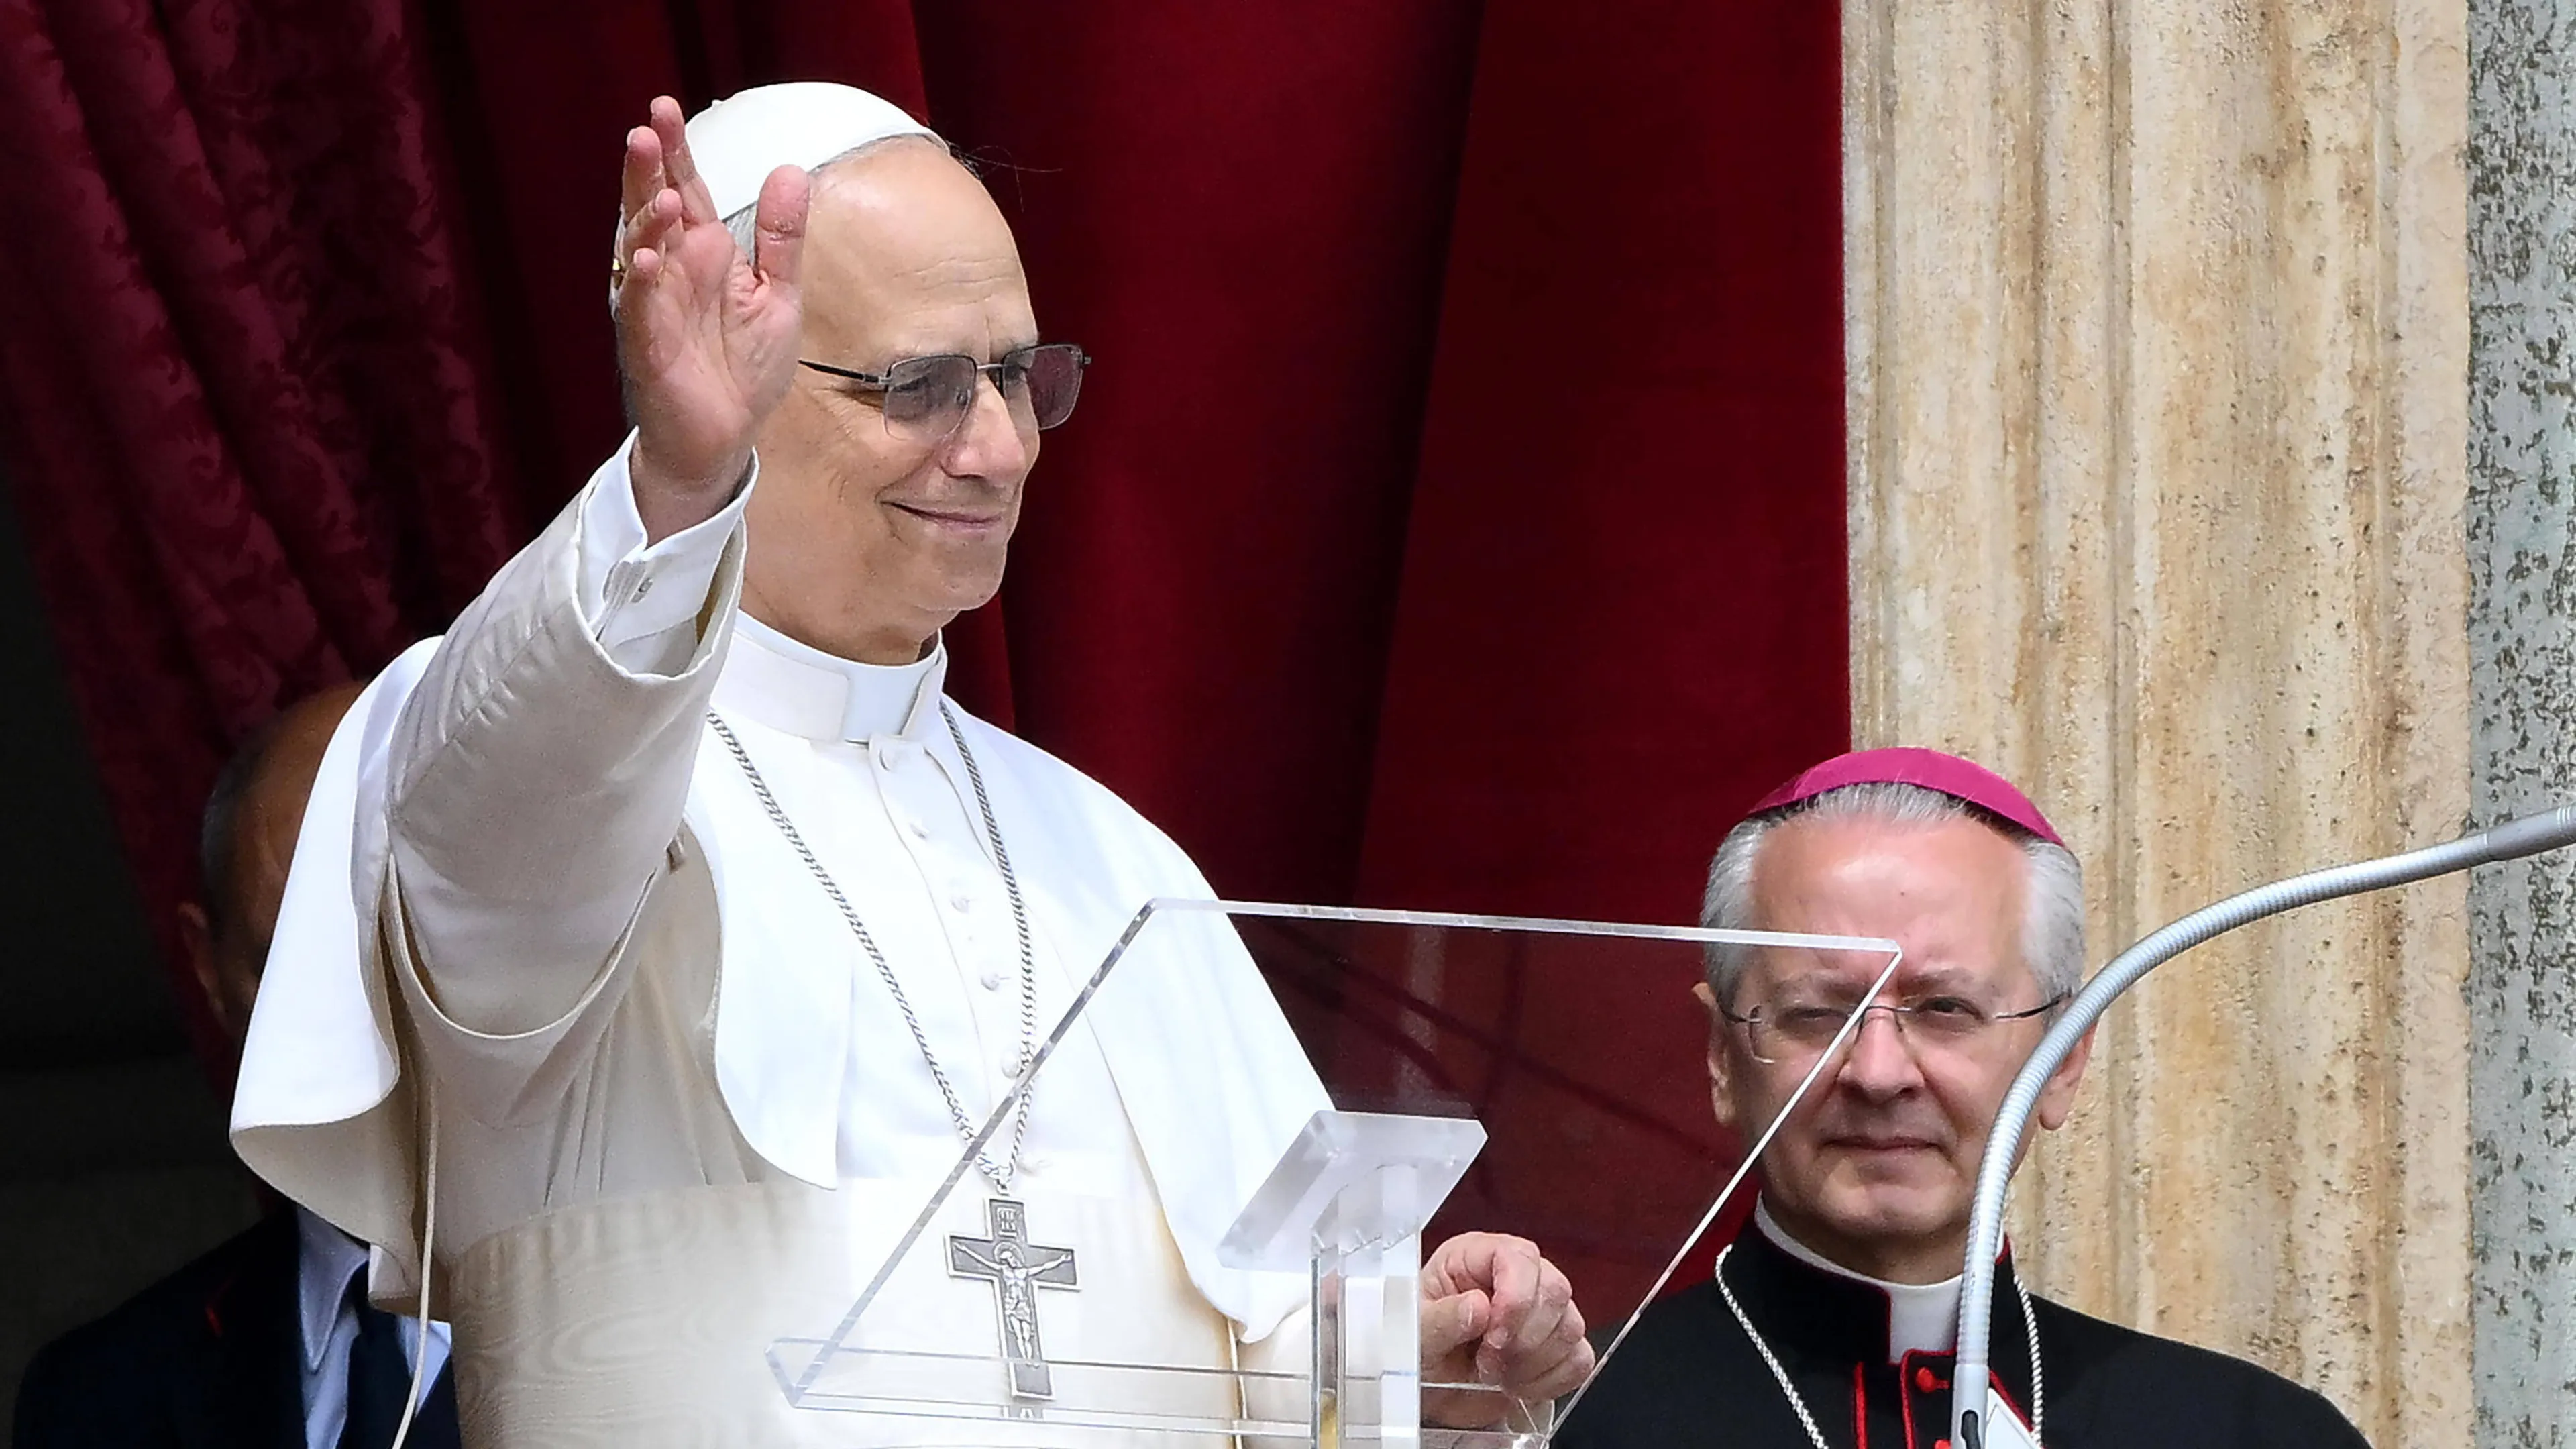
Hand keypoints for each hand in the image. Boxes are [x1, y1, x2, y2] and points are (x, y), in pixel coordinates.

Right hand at [613, 95, 808, 536]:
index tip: (664, 107)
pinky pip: (639, 309)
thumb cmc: (744, 368)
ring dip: (646, 221)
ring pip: (640, 252)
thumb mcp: (777, 295)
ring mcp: (654, 307)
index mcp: (703, 255)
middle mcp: (672, 272)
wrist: (725, 438)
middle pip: (653, 208)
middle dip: (648, 170)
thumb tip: (788, 170)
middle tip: (645, 128)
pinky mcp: (648, 346)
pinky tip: (647, 257)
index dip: (675, 151)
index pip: (686, 190)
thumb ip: (781, 238)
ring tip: (661, 192)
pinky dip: (642, 283)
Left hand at [1418, 1232, 1592, 1427]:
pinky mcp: (1556, 1347)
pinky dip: (1551, 1381)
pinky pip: (1579, 1359)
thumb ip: (1440, 1319)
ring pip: (1570, 1326)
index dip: (1515, 1297)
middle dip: (1524, 1338)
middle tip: (1488, 1363)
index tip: (1494, 1336)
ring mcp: (1540, 1312)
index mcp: (1476, 1257)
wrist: (1427, 1389)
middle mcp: (1515, 1277)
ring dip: (1534, 1363)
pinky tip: (1519, 1386)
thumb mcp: (1413, 1334)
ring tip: (1497, 1375)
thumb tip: (1478, 1307)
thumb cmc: (1417, 1347)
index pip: (1519, 1256)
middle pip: (1555, 1290)